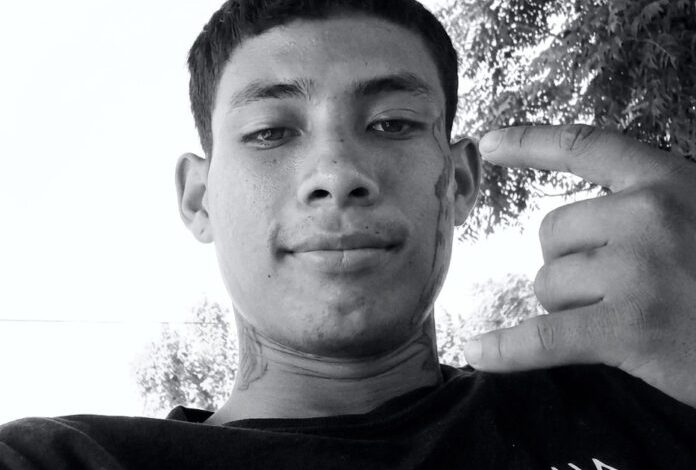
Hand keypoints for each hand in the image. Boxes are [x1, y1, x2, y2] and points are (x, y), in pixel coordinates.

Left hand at [462, 124, 695, 407]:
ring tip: (624, 318)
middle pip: (550, 233)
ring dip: (569, 306)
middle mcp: (646, 213)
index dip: (529, 143)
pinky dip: (506, 349)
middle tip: (614, 287)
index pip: (583, 147)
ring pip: (547, 284)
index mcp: (667, 180)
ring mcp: (635, 270)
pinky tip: (477, 351)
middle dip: (568, 262)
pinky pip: (543, 337)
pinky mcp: (628, 329)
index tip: (488, 143)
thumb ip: (652, 207)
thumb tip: (586, 225)